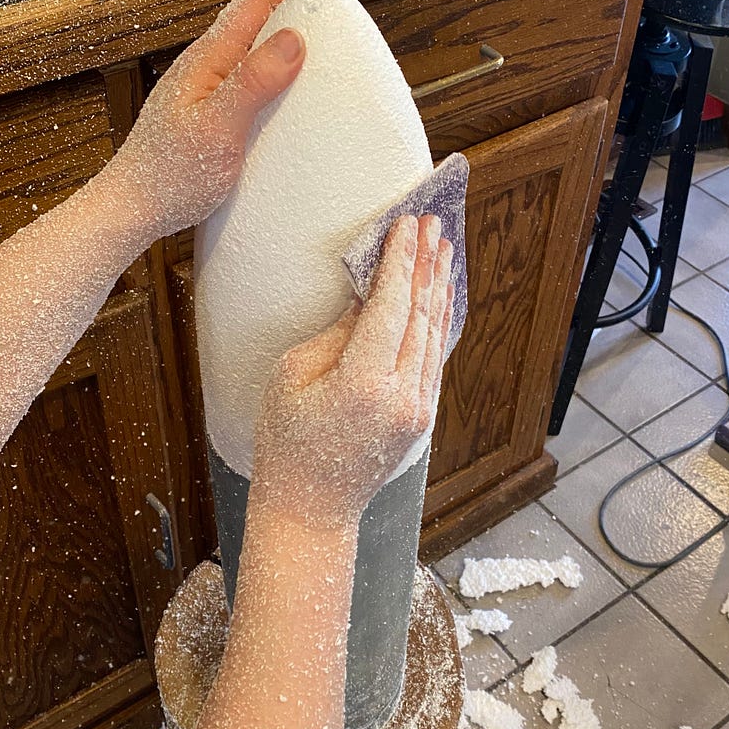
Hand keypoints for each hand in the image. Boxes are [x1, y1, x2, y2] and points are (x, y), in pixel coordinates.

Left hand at [97, 0, 306, 241]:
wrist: (135, 210)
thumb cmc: (167, 175)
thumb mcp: (217, 127)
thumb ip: (253, 81)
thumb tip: (293, 38)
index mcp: (208, 58)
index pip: (256, 1)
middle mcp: (208, 66)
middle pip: (258, 20)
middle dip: (298, 12)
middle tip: (337, 22)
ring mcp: (210, 90)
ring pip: (256, 52)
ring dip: (290, 47)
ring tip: (323, 57)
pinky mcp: (214, 114)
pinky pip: (252, 83)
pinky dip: (279, 80)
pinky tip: (293, 99)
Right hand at [252, 215, 453, 525]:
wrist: (310, 506)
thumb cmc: (287, 442)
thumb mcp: (293, 376)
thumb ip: (337, 333)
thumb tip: (369, 297)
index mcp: (363, 384)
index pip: (390, 306)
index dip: (400, 260)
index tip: (407, 224)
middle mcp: (401, 396)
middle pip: (420, 315)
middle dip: (426, 264)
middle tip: (433, 223)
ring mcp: (417, 409)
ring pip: (435, 335)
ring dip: (438, 288)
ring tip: (442, 249)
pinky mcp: (421, 417)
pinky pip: (434, 358)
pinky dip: (438, 322)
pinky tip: (439, 296)